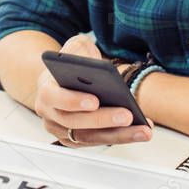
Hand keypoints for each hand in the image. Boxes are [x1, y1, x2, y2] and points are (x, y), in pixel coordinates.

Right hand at [34, 35, 153, 146]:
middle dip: (103, 120)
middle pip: (75, 123)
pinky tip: (140, 130)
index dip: (74, 101)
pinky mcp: (76, 140)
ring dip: (118, 135)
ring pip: (89, 137)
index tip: (95, 101)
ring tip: (143, 129)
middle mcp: (50, 114)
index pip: (55, 97)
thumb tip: (95, 66)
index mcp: (46, 90)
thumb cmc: (72, 64)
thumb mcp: (76, 47)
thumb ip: (81, 51)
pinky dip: (120, 137)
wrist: (66, 78)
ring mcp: (61, 130)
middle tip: (127, 115)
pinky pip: (99, 142)